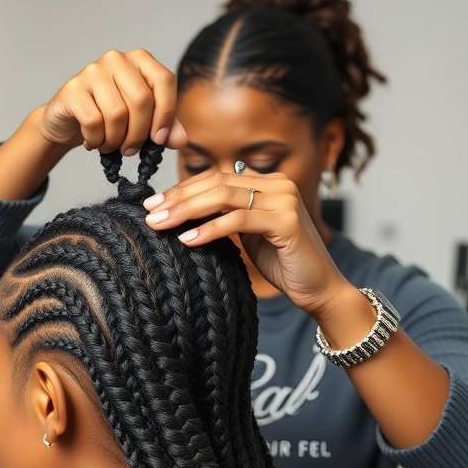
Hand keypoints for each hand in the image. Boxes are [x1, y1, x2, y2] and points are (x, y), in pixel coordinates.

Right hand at [37, 49, 187, 153]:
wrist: (69, 123)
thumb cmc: (110, 119)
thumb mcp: (143, 123)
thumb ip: (165, 128)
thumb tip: (181, 140)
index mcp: (140, 60)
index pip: (165, 80)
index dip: (166, 114)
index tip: (159, 139)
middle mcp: (117, 59)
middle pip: (141, 100)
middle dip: (139, 134)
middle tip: (131, 150)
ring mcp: (92, 71)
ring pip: (117, 114)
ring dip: (116, 140)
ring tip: (110, 145)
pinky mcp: (73, 89)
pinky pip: (94, 122)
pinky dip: (96, 140)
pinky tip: (93, 142)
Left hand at [143, 168, 350, 320]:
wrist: (318, 289)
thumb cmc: (283, 264)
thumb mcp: (249, 235)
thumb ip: (227, 217)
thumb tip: (184, 211)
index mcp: (267, 183)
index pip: (215, 178)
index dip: (182, 189)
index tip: (153, 204)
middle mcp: (278, 184)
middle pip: (216, 183)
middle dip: (178, 198)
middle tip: (149, 214)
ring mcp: (284, 199)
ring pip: (224, 197)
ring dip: (187, 210)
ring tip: (160, 225)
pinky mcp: (287, 221)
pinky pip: (238, 220)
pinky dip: (210, 229)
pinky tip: (187, 240)